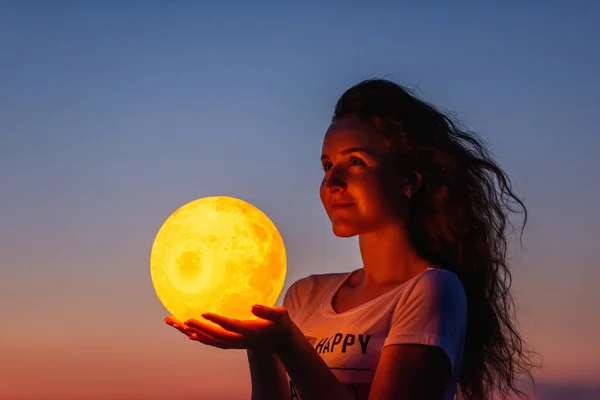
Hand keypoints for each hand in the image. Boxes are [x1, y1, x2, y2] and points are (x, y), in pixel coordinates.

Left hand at [164, 304, 293, 350]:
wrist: (278, 339)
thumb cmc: (280, 323)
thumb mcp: (280, 315)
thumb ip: (268, 311)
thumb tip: (253, 306)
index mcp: (249, 331)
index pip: (230, 326)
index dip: (217, 320)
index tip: (204, 313)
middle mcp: (238, 340)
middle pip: (215, 336)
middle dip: (199, 328)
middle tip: (184, 320)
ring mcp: (233, 343)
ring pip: (209, 340)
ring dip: (193, 332)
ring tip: (177, 323)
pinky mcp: (230, 342)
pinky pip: (211, 340)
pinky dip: (198, 336)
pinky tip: (187, 330)